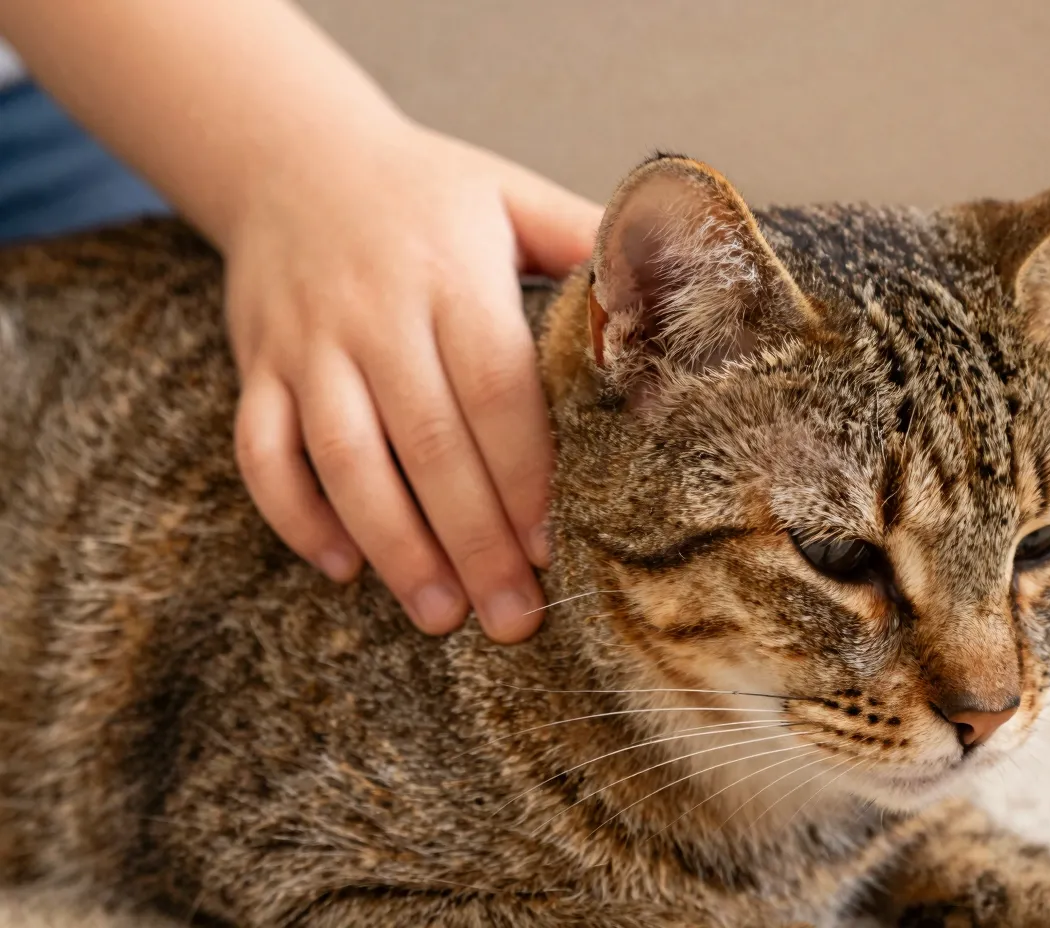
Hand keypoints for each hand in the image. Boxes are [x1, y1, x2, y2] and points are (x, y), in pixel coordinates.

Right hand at [226, 118, 599, 641]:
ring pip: (343, 457)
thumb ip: (584, 240)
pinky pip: (260, 451)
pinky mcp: (257, 366)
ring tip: (440, 614)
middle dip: (474, 540)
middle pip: (428, 441)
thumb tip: (667, 300)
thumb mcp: (508, 194)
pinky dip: (294, 515)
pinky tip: (342, 568)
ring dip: (392, 545)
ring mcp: (306, 342)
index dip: (525, 475)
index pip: (495, 390)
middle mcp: (374, 312)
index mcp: (450, 274)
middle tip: (512, 619)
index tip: (553, 548)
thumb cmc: (424, 191)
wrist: (291, 156)